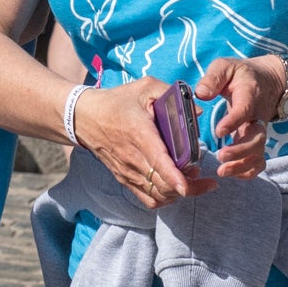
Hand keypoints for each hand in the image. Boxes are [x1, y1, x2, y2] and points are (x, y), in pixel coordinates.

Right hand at [73, 79, 211, 208]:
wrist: (84, 117)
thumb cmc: (116, 102)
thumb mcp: (145, 87)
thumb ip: (173, 94)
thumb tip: (198, 110)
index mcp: (139, 134)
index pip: (158, 163)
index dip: (175, 178)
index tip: (187, 186)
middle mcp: (133, 158)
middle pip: (163, 185)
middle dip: (189, 187)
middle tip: (203, 177)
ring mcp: (128, 172)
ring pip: (157, 195)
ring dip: (178, 193)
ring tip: (191, 180)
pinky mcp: (125, 179)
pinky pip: (148, 199)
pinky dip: (164, 198)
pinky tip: (174, 188)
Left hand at [195, 55, 287, 179]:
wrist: (268, 81)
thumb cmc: (241, 74)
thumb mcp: (226, 66)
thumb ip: (213, 78)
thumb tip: (200, 94)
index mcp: (249, 95)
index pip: (244, 110)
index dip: (233, 122)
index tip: (218, 131)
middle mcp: (257, 116)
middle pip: (256, 137)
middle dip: (240, 150)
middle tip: (220, 156)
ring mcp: (259, 130)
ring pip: (259, 152)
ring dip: (243, 164)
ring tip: (222, 171)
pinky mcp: (256, 140)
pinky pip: (259, 160)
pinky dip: (249, 171)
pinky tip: (232, 174)